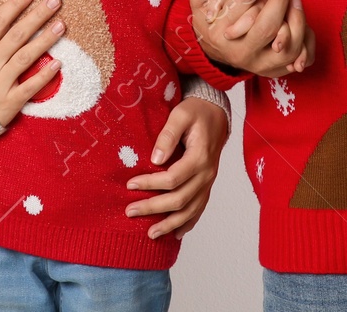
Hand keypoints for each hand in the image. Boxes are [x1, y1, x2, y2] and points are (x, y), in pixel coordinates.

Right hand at [0, 0, 64, 125]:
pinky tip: (58, 63)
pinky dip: (43, 76)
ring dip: (45, 40)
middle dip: (37, 16)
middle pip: (17, 35)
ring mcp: (0, 83)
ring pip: (25, 57)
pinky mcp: (9, 102)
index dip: (15, 4)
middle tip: (54, 0)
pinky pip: (29, 87)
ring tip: (61, 25)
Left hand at [125, 95, 229, 238]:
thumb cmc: (196, 112)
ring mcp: (209, 182)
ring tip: (150, 234)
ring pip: (190, 211)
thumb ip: (168, 135)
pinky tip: (175, 234)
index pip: (172, 178)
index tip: (130, 184)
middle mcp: (206, 174)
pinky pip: (199, 210)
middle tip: (130, 211)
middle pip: (179, 199)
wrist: (216, 114)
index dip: (150, 183)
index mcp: (200, 157)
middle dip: (153, 208)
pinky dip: (187, 224)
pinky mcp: (207, 186)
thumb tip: (155, 160)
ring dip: (169, 224)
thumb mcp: (180, 115)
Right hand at [188, 0, 313, 77]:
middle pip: (268, 28)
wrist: (213, 44)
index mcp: (220, 34)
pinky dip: (307, 41)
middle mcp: (240, 54)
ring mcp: (260, 66)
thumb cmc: (209, 14)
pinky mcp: (276, 70)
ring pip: (289, 48)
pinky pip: (302, 59)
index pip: (244, 2)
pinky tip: (299, 21)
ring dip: (297, 19)